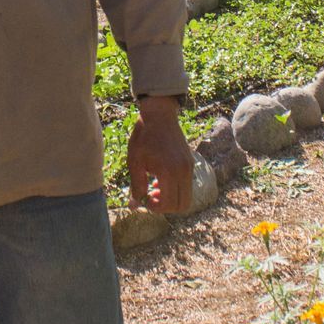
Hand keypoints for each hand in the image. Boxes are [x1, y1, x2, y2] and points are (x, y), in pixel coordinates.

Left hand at [127, 94, 193, 214]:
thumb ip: (136, 186)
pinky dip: (176, 189)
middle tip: (151, 196)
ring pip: (187, 197)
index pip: (168, 204)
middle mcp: (184, 172)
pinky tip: (161, 178)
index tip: (144, 199)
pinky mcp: (190, 164)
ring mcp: (190, 168)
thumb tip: (133, 206)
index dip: (155, 207)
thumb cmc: (144, 138)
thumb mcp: (135, 162)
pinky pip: (187, 186)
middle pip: (182, 205)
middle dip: (166, 206)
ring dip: (172, 199)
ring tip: (155, 187)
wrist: (159, 116)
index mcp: (169, 172)